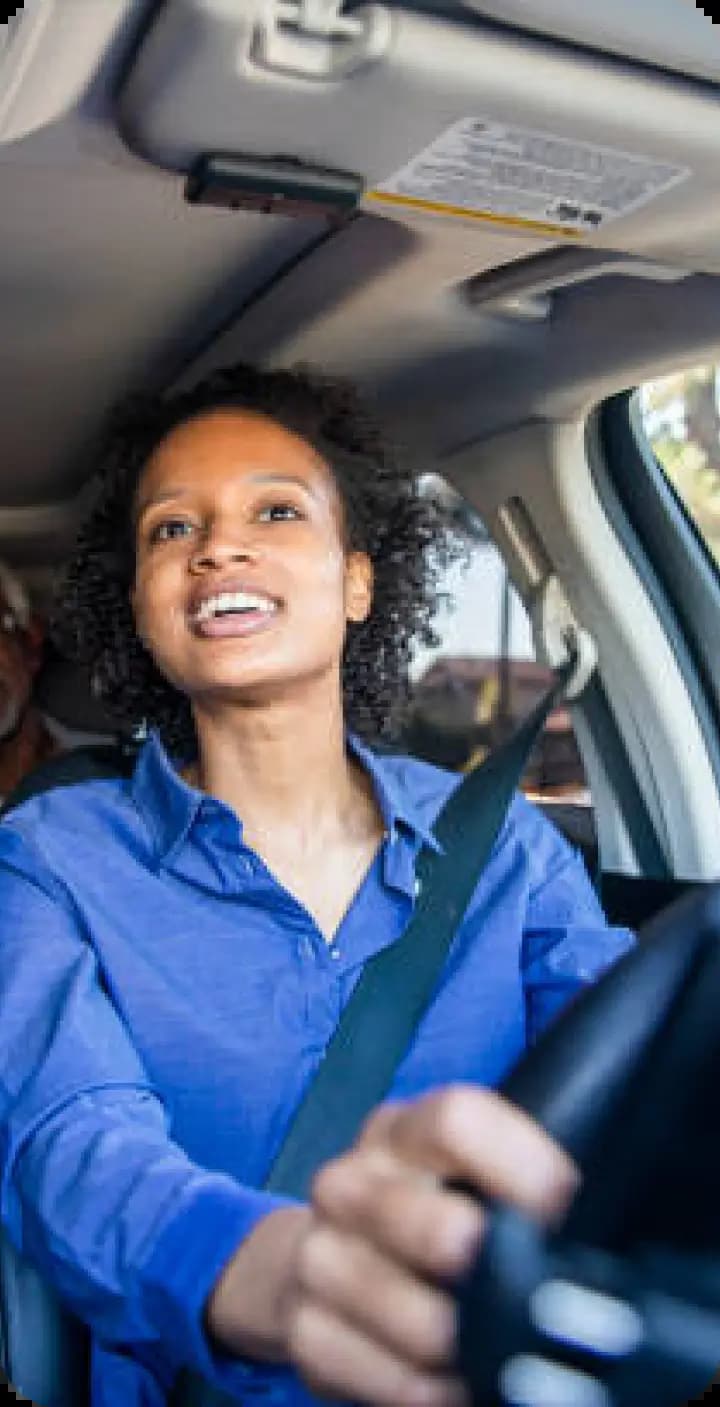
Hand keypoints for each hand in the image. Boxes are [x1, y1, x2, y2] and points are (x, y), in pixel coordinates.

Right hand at [287, 1085, 578, 1406]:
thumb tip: (586, 1216)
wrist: (323, 1252)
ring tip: (492, 1348)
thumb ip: (506, 1178)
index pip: (457, 1121)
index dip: (523, 1165)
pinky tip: (451, 1381)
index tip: (563, 1205)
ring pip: (415, 1320)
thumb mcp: (457, 1169)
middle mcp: (351, 1184)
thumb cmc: (419, 1206)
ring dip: (467, 1349)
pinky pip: (385, 1380)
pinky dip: (429, 1393)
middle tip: (527, 1295)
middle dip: (492, 1273)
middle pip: (437, 1229)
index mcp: (400, 1132)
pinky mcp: (305, 1328)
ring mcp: (320, 1255)